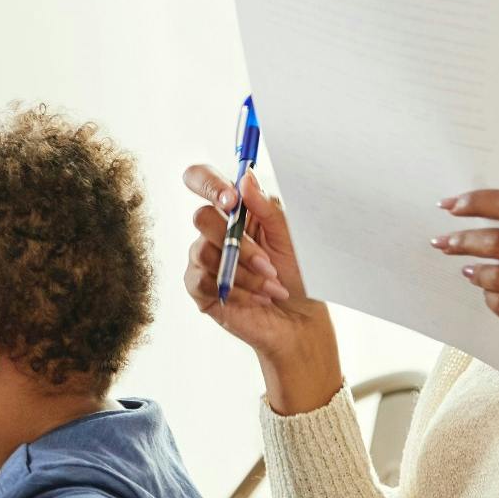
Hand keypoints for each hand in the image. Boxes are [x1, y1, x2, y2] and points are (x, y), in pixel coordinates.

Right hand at [181, 165, 340, 413]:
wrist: (299, 319)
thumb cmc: (298, 273)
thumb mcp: (289, 236)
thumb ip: (266, 207)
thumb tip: (244, 178)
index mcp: (236, 209)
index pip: (203, 180)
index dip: (209, 184)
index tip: (231, 201)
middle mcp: (215, 230)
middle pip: (201, 217)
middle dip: (239, 244)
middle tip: (268, 263)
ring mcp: (204, 257)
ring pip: (204, 252)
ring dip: (244, 272)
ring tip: (270, 287)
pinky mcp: (199, 286)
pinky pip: (203, 280)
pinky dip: (236, 290)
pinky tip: (257, 299)